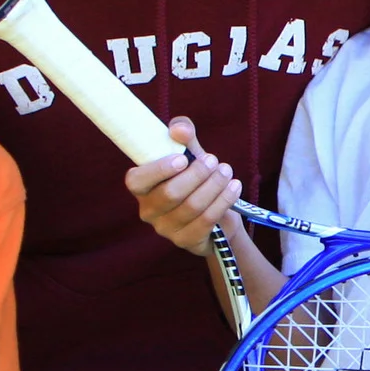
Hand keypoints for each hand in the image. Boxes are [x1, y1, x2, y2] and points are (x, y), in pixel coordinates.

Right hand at [124, 118, 239, 252]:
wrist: (218, 215)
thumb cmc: (196, 180)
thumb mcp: (190, 153)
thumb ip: (184, 136)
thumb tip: (179, 129)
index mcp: (142, 188)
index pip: (136, 181)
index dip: (158, 170)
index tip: (183, 158)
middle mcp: (149, 210)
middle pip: (170, 194)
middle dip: (197, 174)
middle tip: (214, 161)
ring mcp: (166, 229)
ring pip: (192, 207)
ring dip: (214, 185)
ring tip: (226, 171)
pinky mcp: (186, 241)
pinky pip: (206, 220)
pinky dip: (223, 200)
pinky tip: (234, 187)